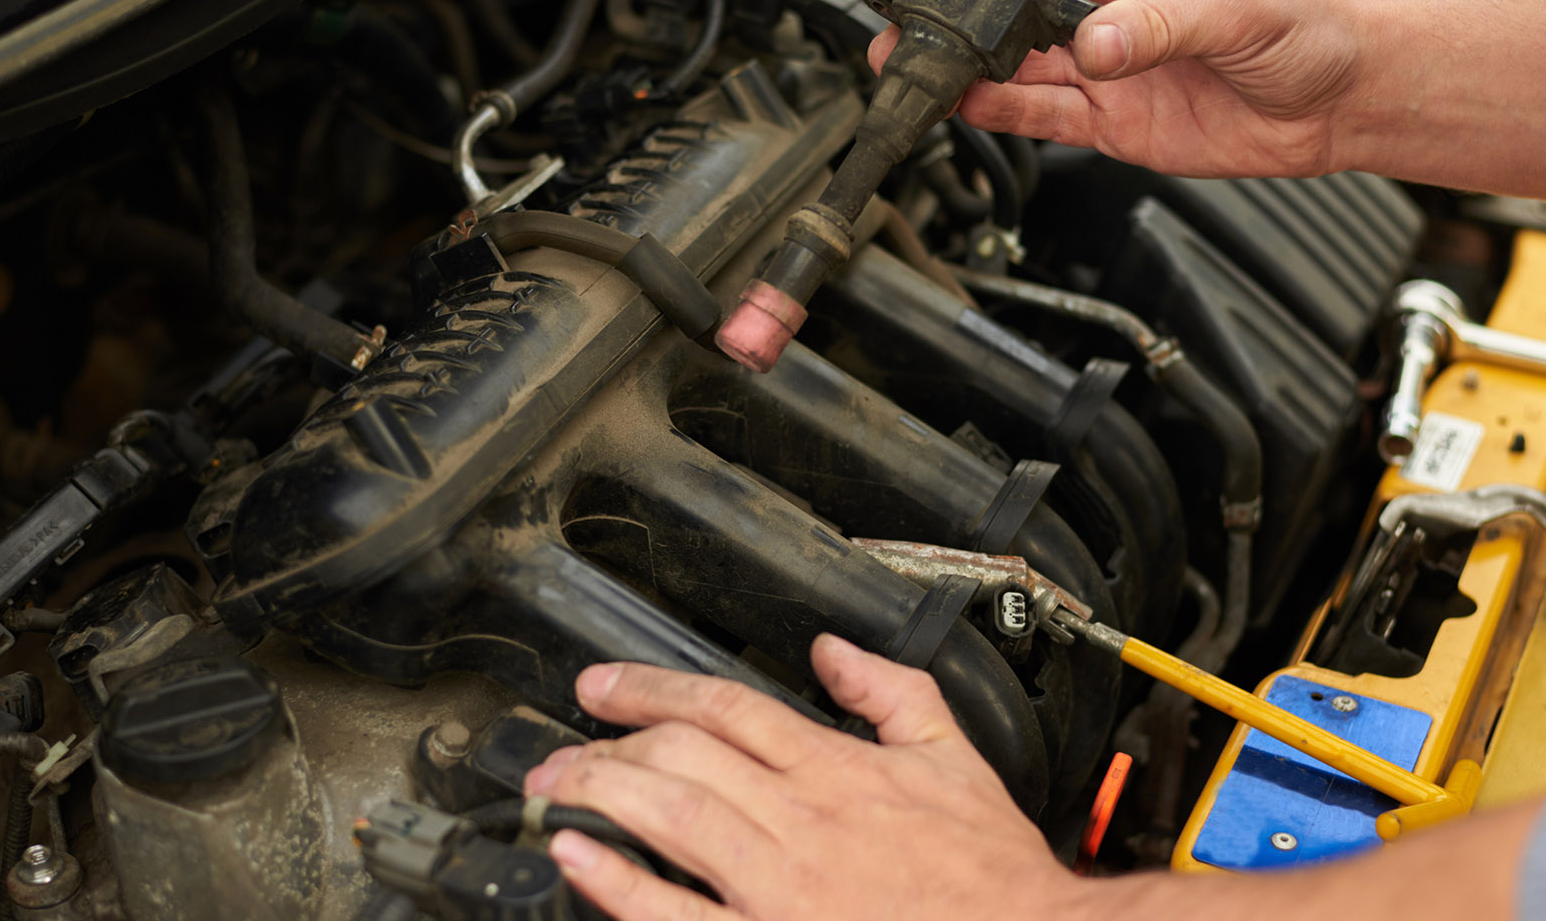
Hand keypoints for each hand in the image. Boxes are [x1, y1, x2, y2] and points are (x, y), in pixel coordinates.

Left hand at [522, 634, 1093, 920]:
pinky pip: (676, 912)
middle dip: (611, 740)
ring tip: (555, 786)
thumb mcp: (955, 757)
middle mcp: (799, 819)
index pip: (727, 706)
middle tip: (564, 740)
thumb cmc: (990, 876)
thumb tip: (836, 650)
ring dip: (600, 793)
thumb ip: (892, 692)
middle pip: (683, 755)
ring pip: (670, 817)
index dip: (654, 687)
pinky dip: (618, 882)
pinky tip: (577, 858)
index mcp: (837, 769)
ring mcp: (778, 886)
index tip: (607, 685)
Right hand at [868, 0, 1375, 179]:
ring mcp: (1107, 67)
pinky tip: (967, 106)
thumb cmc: (1309, 25)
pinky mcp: (1113, 122)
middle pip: (1006, 5)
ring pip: (1015, 65)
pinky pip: (1043, 115)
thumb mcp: (1235, 7)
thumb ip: (1159, 25)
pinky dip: (1001, 113)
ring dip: (966, 70)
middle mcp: (1107, 7)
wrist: (1344, 98)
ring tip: (919, 77)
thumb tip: (1098, 45)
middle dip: (952, 18)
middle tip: (907, 36)